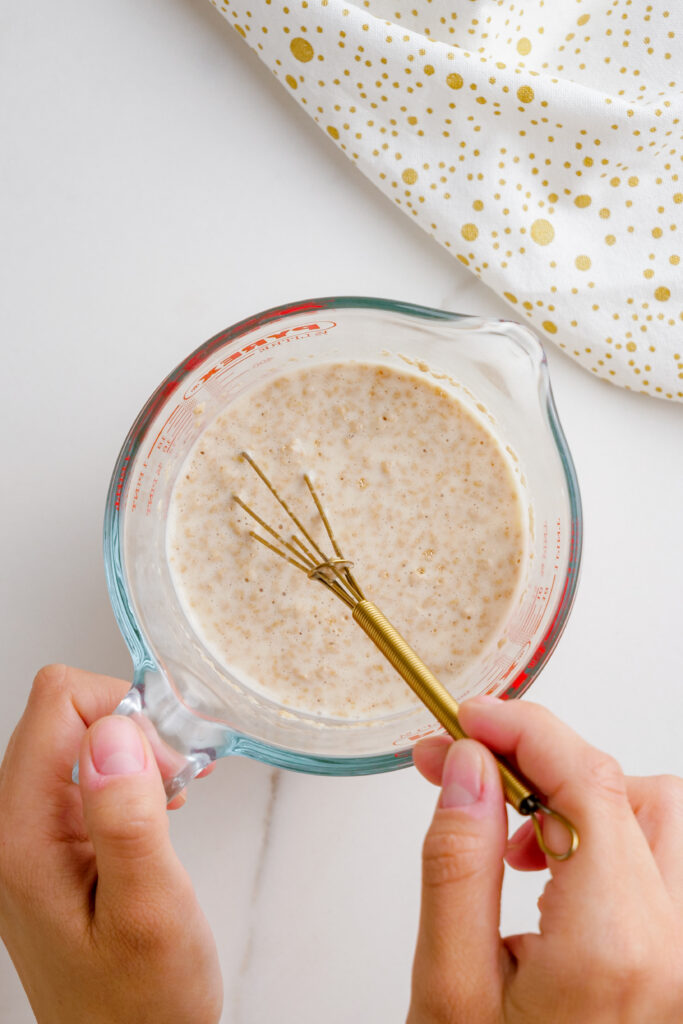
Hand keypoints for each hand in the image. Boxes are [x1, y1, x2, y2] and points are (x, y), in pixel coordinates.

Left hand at [0, 665, 221, 1023]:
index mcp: (23, 836)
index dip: (122, 711)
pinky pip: (86, 773)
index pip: (57, 703)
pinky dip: (131, 774)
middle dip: (133, 728)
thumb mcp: (149, 911)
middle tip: (177, 780)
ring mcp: (31, 834)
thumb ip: (127, 818)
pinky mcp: (54, 843)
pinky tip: (158, 808)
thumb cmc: (142, 1005)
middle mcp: (14, 827)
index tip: (167, 758)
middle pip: (64, 714)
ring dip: (136, 752)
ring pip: (78, 738)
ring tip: (171, 797)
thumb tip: (114, 732)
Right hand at [407, 697, 682, 1023]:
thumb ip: (457, 862)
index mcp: (613, 950)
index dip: (525, 730)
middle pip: (643, 793)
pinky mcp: (679, 973)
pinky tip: (553, 876)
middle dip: (558, 766)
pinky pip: (664, 872)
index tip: (470, 719)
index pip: (589, 783)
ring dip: (589, 805)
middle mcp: (675, 952)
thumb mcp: (446, 988)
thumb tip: (467, 767)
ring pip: (664, 826)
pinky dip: (610, 845)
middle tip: (481, 775)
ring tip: (520, 841)